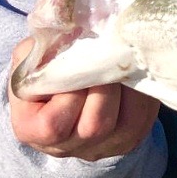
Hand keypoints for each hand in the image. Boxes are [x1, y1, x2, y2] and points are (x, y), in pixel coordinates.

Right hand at [8, 37, 159, 160]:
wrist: (61, 88)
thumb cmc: (43, 70)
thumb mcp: (32, 56)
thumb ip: (43, 48)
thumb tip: (74, 30)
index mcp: (31, 131)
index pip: (53, 124)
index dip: (69, 91)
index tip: (76, 63)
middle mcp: (66, 148)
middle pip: (96, 125)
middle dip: (105, 85)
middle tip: (107, 56)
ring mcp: (100, 148)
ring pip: (127, 123)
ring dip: (128, 87)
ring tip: (121, 61)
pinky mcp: (129, 140)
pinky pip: (145, 118)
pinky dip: (143, 92)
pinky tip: (134, 72)